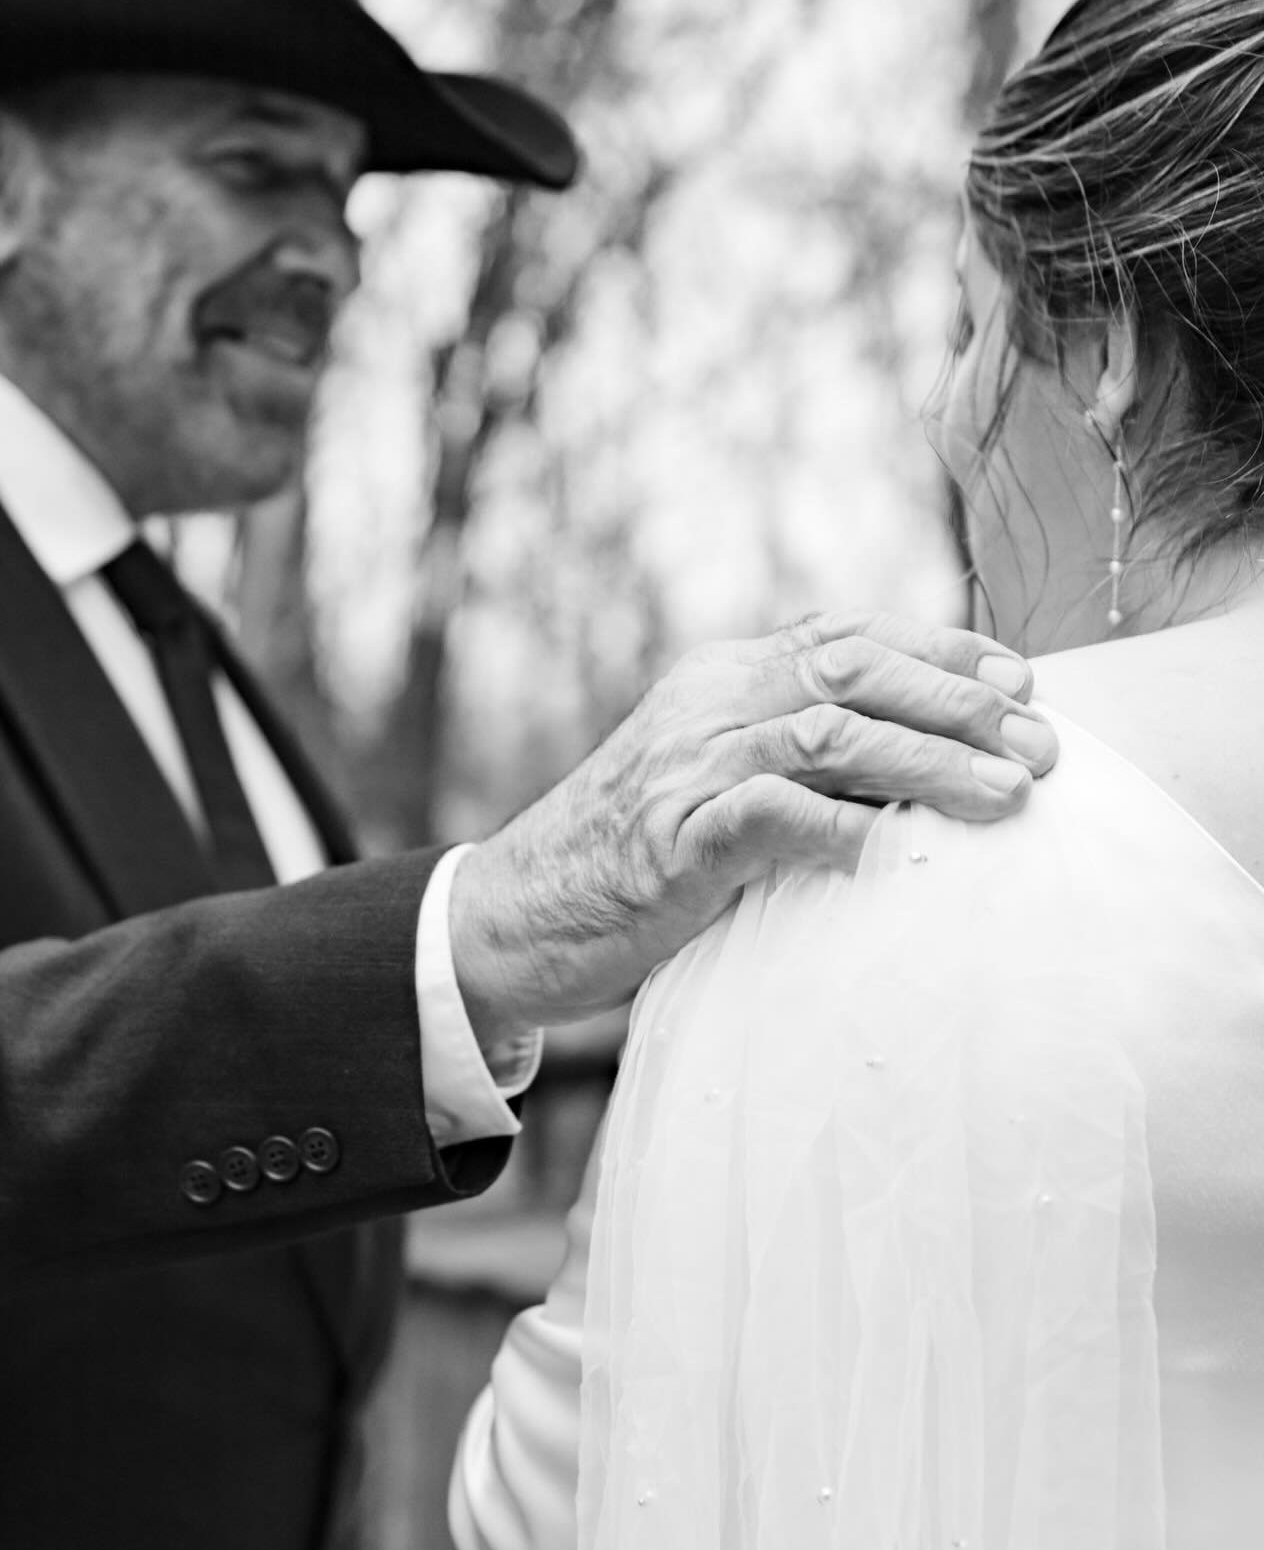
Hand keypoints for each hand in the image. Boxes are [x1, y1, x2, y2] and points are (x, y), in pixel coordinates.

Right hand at [450, 610, 1057, 1033]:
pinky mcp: (668, 841)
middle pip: (851, 670)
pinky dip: (838, 828)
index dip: (942, 648)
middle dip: (960, 700)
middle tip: (1040, 742)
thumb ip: (786, 756)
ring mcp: (684, 769)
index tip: (1020, 677)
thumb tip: (909, 769)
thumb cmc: (623, 861)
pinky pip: (767, 814)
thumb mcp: (706, 781)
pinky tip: (889, 852)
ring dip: (928, 762)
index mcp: (718, 678)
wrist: (508, 915)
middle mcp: (705, 705)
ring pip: (827, 734)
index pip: (844, 634)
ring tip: (1006, 794)